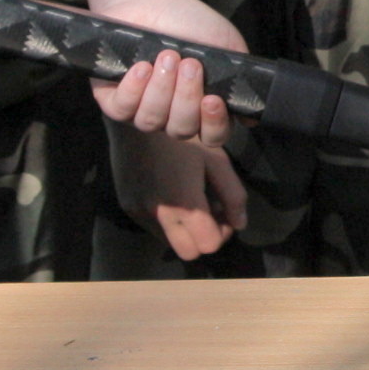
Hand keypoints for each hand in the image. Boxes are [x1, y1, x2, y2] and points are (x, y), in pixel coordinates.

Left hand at [80, 0, 245, 146]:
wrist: (154, 0)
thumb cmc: (193, 24)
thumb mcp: (228, 48)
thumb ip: (242, 78)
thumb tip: (252, 114)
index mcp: (203, 108)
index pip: (213, 136)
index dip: (213, 125)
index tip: (212, 99)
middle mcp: (173, 115)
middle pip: (181, 130)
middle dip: (186, 97)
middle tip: (189, 63)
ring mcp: (142, 109)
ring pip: (151, 121)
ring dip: (162, 90)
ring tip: (167, 57)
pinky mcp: (114, 99)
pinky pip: (121, 110)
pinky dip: (134, 89)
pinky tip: (142, 67)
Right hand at [111, 128, 245, 262]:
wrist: (137, 117)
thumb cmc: (182, 134)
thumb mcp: (215, 159)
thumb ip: (232, 194)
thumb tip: (241, 223)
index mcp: (184, 203)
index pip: (208, 245)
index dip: (222, 234)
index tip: (224, 214)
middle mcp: (159, 214)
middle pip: (188, 252)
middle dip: (203, 238)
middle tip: (210, 213)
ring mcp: (139, 212)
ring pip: (169, 242)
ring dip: (185, 232)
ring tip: (192, 201)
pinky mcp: (127, 206)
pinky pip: (153, 227)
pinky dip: (167, 221)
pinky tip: (172, 195)